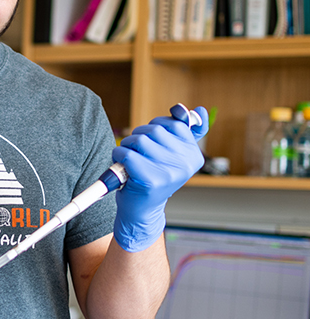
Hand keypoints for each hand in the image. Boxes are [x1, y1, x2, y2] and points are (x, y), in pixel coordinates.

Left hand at [111, 106, 208, 251]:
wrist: (142, 209)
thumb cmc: (154, 175)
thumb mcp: (173, 153)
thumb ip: (185, 131)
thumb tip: (200, 109)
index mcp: (194, 155)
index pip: (174, 124)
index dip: (157, 127)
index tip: (154, 142)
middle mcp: (186, 163)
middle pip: (154, 129)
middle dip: (139, 135)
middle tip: (139, 152)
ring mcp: (169, 172)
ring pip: (139, 139)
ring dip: (127, 145)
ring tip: (131, 160)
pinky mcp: (150, 180)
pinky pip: (127, 153)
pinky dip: (118, 156)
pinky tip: (123, 166)